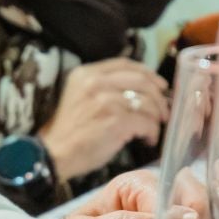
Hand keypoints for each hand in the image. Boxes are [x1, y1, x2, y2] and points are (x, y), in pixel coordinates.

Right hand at [37, 58, 169, 181]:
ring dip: (156, 118)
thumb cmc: (69, 131)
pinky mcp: (116, 120)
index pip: (125, 64)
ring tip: (153, 129)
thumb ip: (103, 87)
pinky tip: (147, 139)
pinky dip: (152, 132)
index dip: (148, 73)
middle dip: (159, 97)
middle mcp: (96, 82)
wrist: (53, 154)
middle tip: (164, 112)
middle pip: (142, 81)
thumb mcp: (80, 96)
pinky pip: (146, 122)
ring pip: (147, 102)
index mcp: (86, 73)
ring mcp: (107, 100)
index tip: (160, 85)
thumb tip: (141, 89)